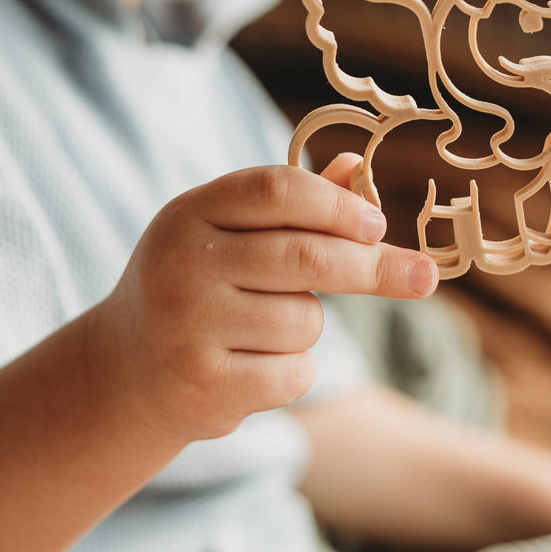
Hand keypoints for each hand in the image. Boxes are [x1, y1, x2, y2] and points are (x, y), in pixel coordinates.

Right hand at [88, 159, 436, 445]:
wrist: (126, 372)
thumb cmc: (195, 288)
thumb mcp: (225, 235)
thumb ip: (290, 205)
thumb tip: (357, 168)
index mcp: (189, 214)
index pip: (277, 190)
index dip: (337, 205)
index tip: (379, 226)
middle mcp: (182, 265)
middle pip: (306, 256)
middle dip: (373, 268)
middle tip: (424, 276)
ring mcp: (188, 326)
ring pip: (304, 320)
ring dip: (306, 328)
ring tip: (260, 330)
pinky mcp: (204, 383)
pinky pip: (293, 372)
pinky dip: (292, 372)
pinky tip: (250, 367)